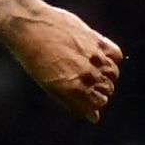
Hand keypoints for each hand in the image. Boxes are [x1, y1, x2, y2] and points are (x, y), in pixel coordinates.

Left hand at [0, 1, 124, 122]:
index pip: (99, 102)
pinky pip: (115, 54)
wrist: (29, 26)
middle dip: (101, 89)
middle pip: (107, 88)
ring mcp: (93, 56)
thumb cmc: (34, 58)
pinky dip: (112, 58)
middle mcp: (86, 73)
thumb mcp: (49, 85)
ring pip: (113, 72)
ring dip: (107, 74)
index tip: (89, 96)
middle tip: (87, 81)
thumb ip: (74, 102)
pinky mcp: (96, 39)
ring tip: (93, 68)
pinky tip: (100, 56)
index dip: (95, 102)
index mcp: (73, 88)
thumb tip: (94, 118)